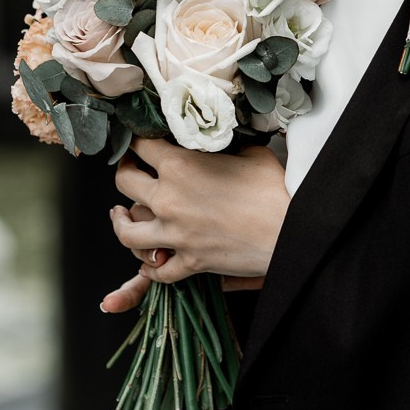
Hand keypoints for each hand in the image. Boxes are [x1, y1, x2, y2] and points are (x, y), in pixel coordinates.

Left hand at [100, 138, 288, 310]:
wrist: (288, 232)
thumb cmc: (274, 190)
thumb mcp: (250, 153)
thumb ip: (225, 146)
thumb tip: (220, 141)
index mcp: (180, 166)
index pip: (141, 146)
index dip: (137, 139)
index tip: (139, 139)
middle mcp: (168, 199)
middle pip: (124, 182)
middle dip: (125, 171)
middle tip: (130, 168)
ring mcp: (174, 234)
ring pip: (126, 231)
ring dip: (120, 222)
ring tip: (120, 214)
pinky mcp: (188, 261)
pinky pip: (157, 270)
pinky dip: (151, 267)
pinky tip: (150, 260)